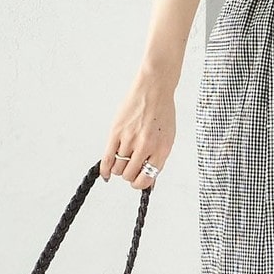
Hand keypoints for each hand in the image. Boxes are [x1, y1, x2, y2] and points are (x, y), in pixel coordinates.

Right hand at [100, 74, 175, 188]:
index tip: (137, 181)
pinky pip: (107, 158)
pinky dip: (105, 169)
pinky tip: (106, 174)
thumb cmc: (162, 113)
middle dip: (129, 175)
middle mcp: (146, 146)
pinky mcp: (116, 131)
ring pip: (118, 168)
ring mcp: (130, 139)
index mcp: (161, 150)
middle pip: (129, 175)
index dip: (140, 184)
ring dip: (118, 169)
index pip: (147, 179)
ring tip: (122, 160)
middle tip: (129, 167)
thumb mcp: (167, 138)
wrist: (154, 89)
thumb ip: (159, 160)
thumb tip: (150, 183)